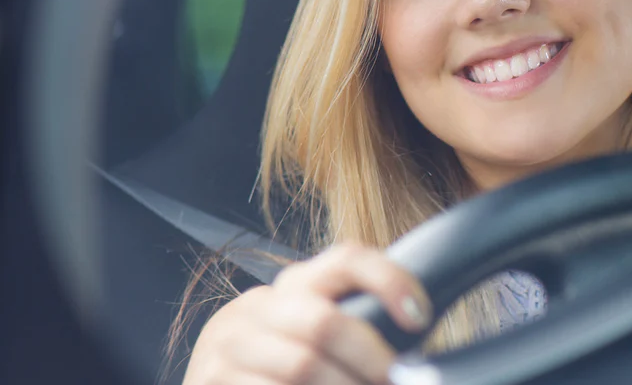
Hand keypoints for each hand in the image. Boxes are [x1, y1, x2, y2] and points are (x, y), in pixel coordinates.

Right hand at [182, 243, 431, 384]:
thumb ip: (358, 328)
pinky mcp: (210, 379)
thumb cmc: (286, 361)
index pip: (347, 259)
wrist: (214, 379)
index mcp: (297, 284)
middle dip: (369, 358)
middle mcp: (261, 306)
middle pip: (324, 321)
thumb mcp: (317, 333)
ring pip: (301, 365)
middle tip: (395, 380)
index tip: (421, 318)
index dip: (389, 281)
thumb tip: (419, 352)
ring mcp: (231, 343)